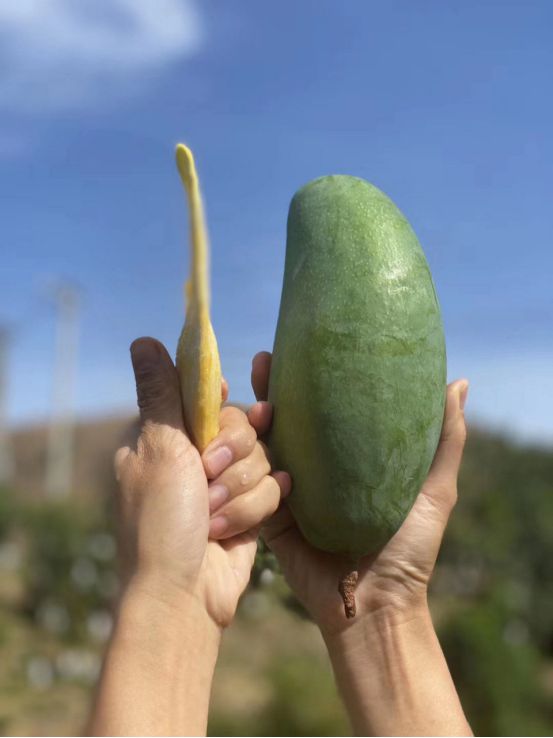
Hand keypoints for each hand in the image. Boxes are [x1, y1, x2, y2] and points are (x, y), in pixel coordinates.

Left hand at [115, 338, 289, 629]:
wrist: (184, 595)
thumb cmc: (160, 521)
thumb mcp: (158, 449)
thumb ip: (161, 393)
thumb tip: (143, 340)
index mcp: (167, 436)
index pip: (205, 395)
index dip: (218, 399)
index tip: (224, 401)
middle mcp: (197, 455)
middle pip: (242, 423)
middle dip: (230, 452)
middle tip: (207, 474)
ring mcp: (225, 483)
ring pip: (263, 455)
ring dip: (239, 489)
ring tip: (213, 516)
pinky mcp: (251, 508)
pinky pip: (274, 487)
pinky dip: (254, 509)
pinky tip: (234, 528)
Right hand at [250, 351, 467, 636]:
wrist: (377, 603)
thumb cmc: (411, 547)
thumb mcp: (434, 489)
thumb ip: (445, 440)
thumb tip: (458, 382)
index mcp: (343, 457)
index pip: (318, 408)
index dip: (303, 377)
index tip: (292, 349)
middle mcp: (312, 468)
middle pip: (282, 418)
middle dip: (269, 388)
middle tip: (265, 363)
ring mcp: (286, 490)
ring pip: (258, 445)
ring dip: (249, 422)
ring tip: (255, 407)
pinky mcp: (269, 517)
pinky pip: (248, 485)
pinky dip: (239, 464)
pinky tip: (235, 444)